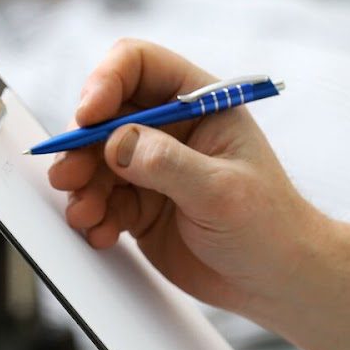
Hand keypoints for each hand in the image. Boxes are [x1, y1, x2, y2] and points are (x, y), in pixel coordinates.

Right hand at [47, 39, 349, 349]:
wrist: (278, 282)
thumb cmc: (270, 227)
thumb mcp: (221, 191)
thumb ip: (168, 164)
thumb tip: (116, 143)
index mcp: (201, 104)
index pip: (140, 66)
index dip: (105, 81)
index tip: (88, 115)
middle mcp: (173, 130)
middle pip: (106, 114)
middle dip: (83, 144)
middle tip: (71, 175)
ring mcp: (154, 168)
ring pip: (96, 160)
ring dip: (82, 185)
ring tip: (85, 214)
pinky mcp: (143, 206)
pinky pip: (102, 200)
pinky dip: (93, 215)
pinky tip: (101, 233)